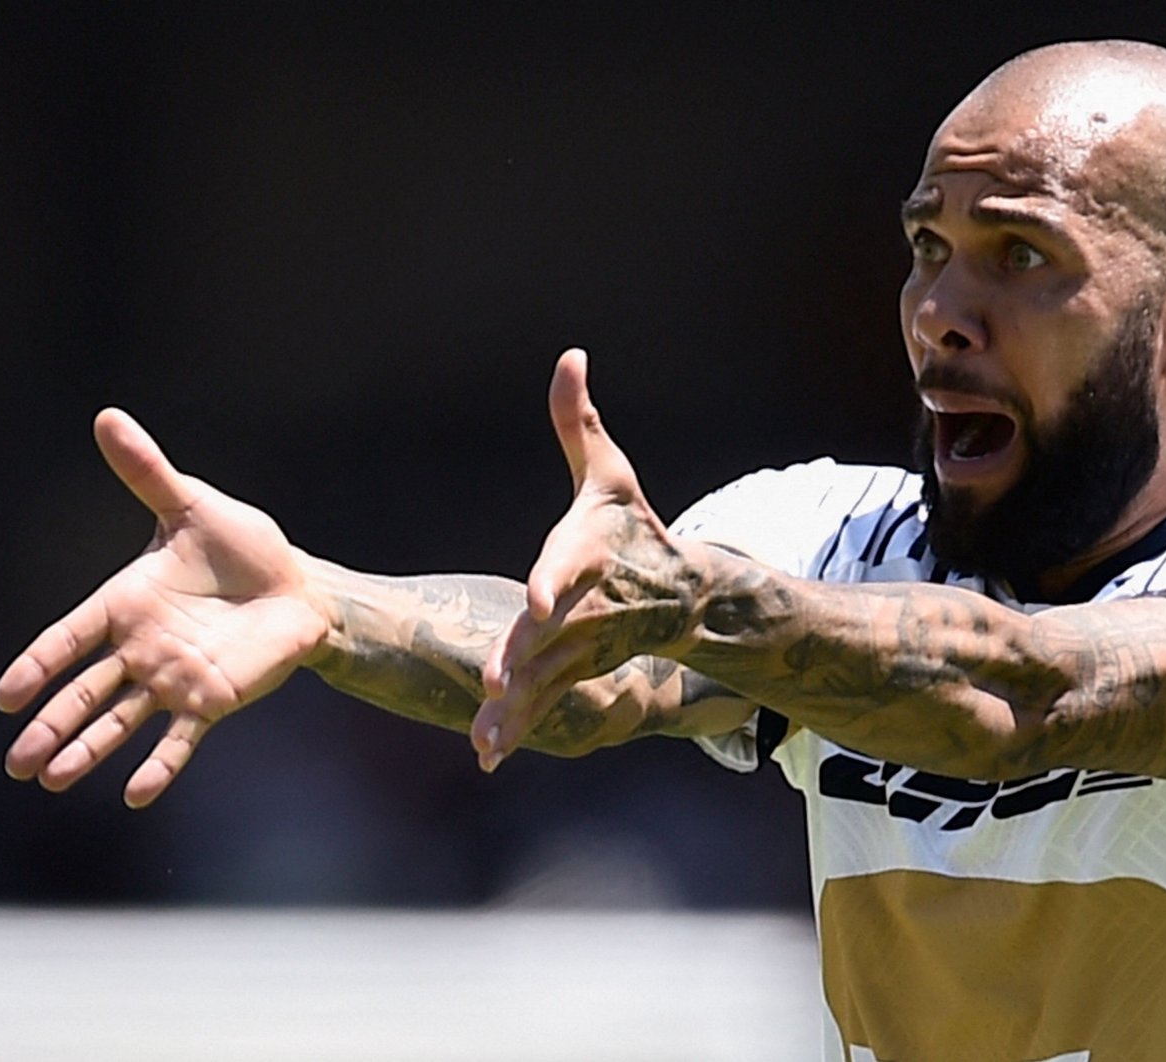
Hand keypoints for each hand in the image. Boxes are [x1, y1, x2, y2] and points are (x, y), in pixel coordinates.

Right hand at [0, 410, 331, 806]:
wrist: (298, 585)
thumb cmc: (244, 546)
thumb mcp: (193, 506)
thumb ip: (148, 473)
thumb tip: (108, 417)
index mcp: (126, 603)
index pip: (69, 639)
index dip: (38, 665)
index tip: (4, 697)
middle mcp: (142, 649)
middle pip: (85, 693)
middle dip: (49, 726)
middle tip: (14, 762)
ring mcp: (174, 679)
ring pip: (120, 722)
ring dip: (88, 750)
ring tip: (51, 781)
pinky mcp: (212, 700)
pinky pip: (180, 739)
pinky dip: (160, 767)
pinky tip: (136, 796)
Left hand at [472, 349, 697, 770]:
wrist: (682, 594)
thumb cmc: (633, 528)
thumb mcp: (608, 475)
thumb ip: (577, 423)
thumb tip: (570, 354)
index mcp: (588, 556)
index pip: (569, 566)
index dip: (554, 580)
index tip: (538, 598)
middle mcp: (585, 608)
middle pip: (550, 633)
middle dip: (524, 656)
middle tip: (495, 679)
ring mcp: (581, 648)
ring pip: (544, 679)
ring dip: (516, 708)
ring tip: (483, 734)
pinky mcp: (574, 672)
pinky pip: (543, 705)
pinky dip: (517, 728)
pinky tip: (483, 753)